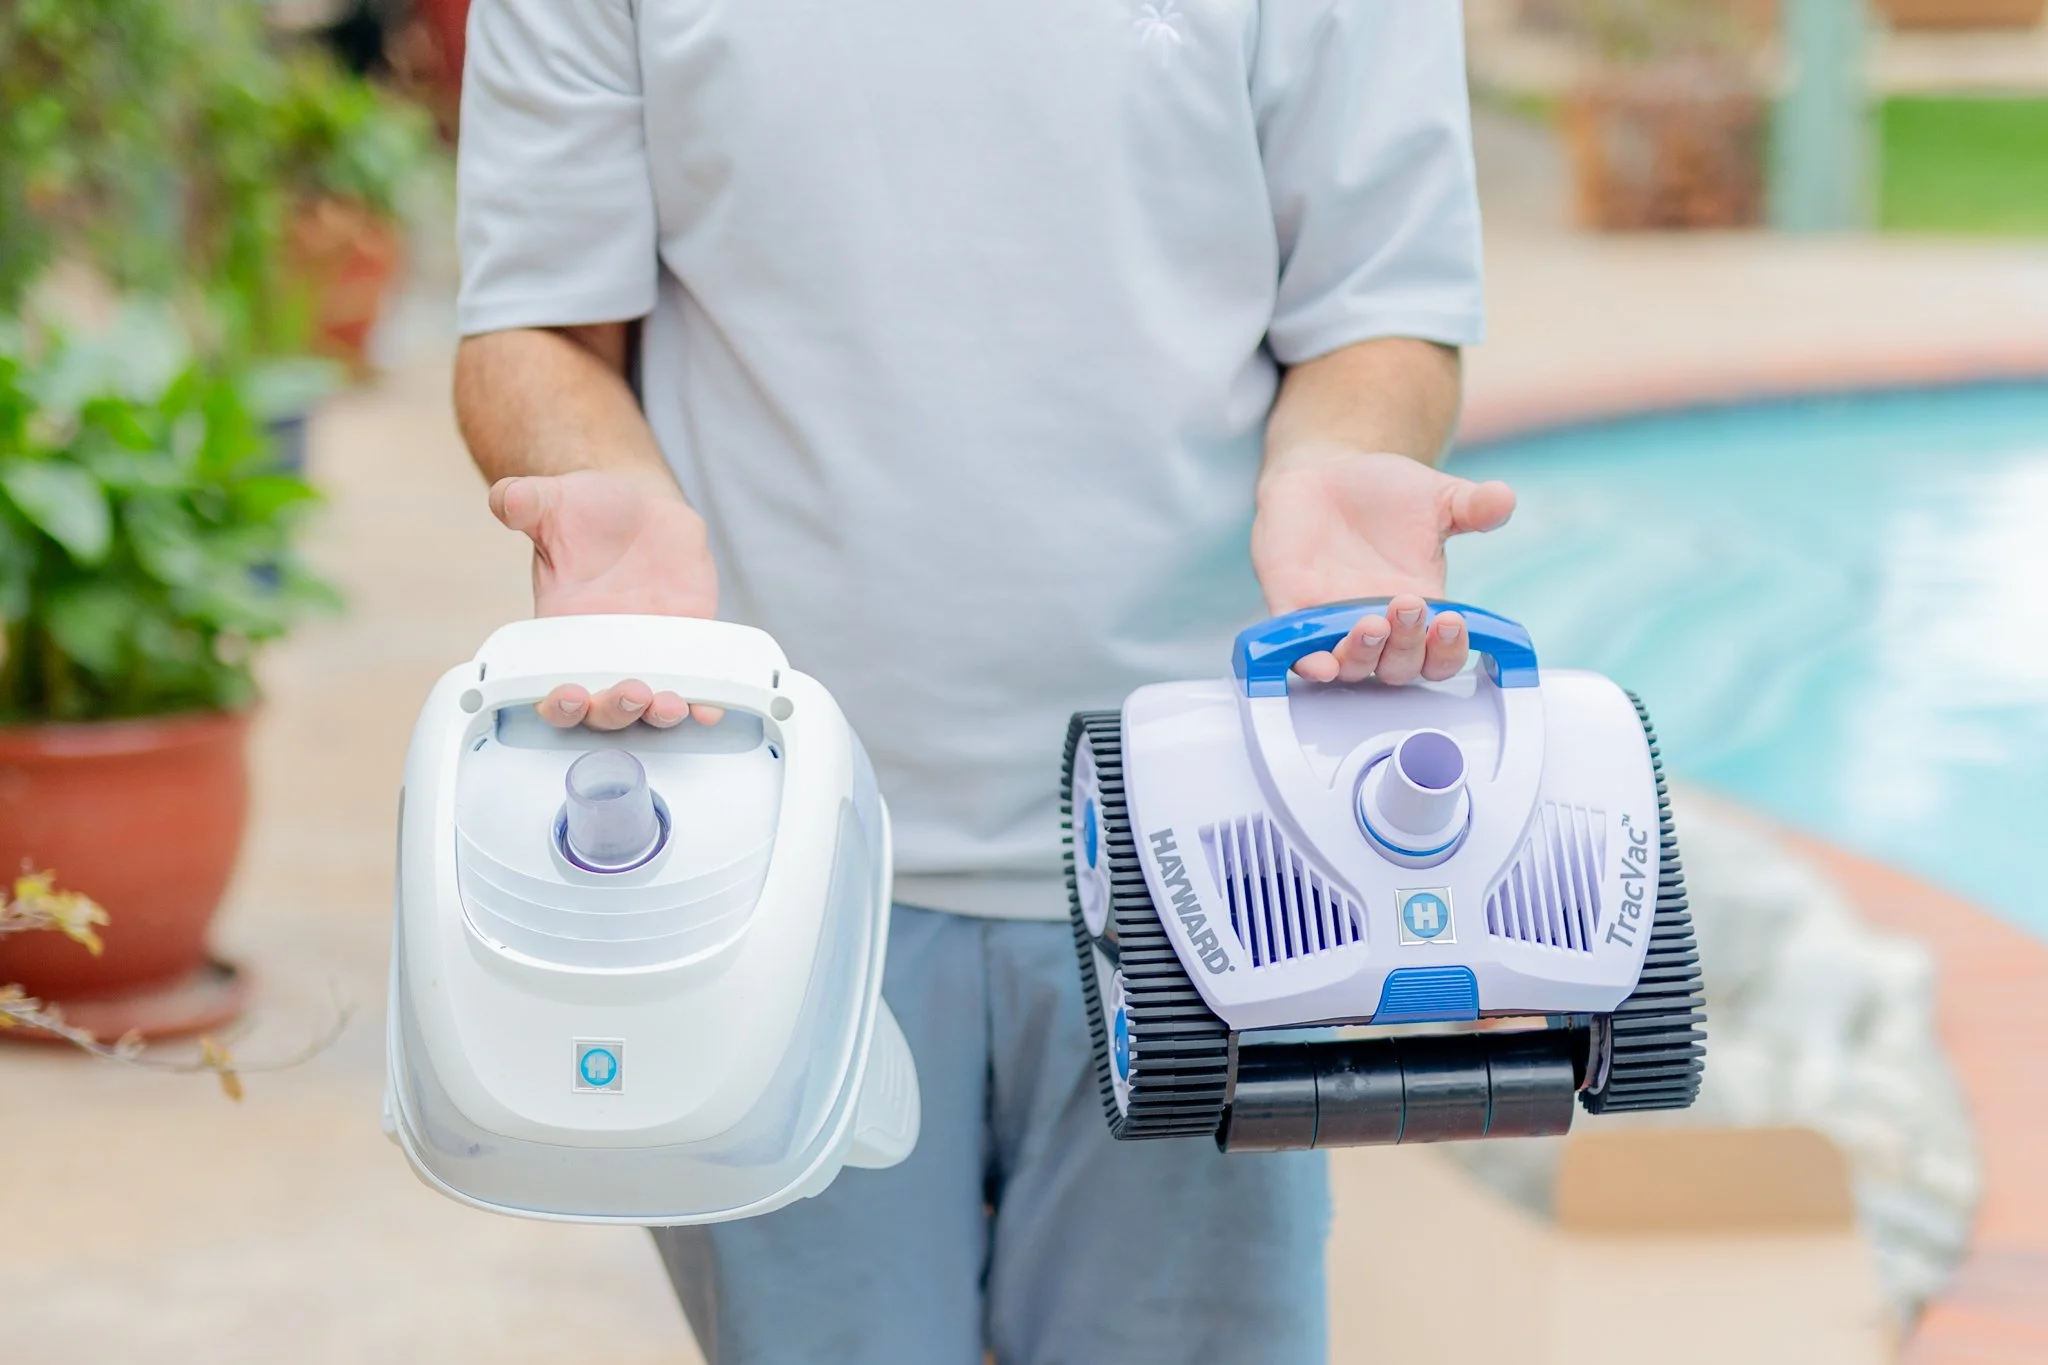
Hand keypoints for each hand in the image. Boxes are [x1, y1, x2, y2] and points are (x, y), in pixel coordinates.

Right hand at [490, 469, 722, 727]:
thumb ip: (525, 503)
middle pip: (605, 711)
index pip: (553, 693)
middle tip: (631, 692)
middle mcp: (604, 658)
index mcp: (562, 637)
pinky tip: (711, 708)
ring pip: (650, 708)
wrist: (637, 508)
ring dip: (660, 714)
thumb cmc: (585, 513)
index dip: (559, 706)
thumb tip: (507, 497)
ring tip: (670, 704)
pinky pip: (694, 684)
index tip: (569, 694)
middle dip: (616, 711)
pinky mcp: (685, 644)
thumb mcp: (552, 501)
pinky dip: (704, 702)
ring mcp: (648, 656)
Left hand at [1251, 449, 1514, 684]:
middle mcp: (1379, 626)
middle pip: (1400, 668)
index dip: (1449, 651)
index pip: (1440, 657)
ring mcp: (1334, 623)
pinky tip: (1320, 664)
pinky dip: (1310, 664)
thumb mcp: (1435, 496)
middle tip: (1408, 604)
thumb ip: (1472, 505)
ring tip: (1372, 623)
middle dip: (1408, 645)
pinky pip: (1298, 653)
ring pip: (1354, 667)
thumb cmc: (1382, 493)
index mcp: (1420, 609)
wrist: (1323, 472)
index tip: (1453, 621)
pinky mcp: (1292, 611)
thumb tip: (1504, 499)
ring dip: (1365, 655)